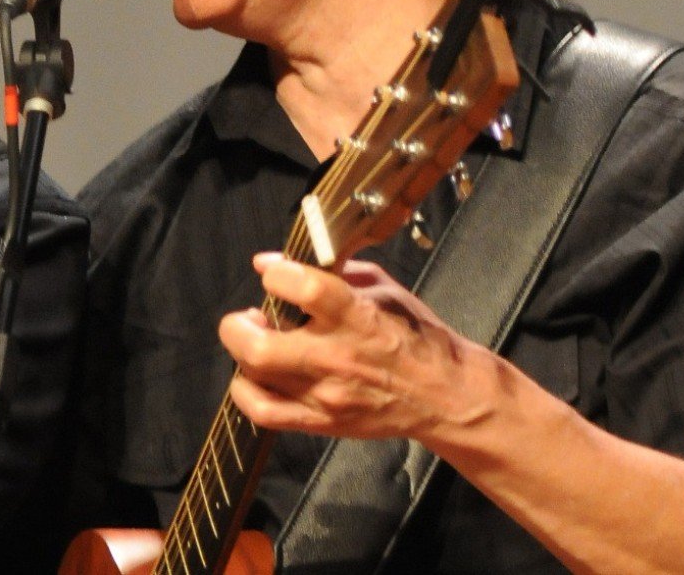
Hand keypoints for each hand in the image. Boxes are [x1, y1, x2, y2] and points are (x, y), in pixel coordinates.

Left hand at [217, 253, 495, 441]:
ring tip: (255, 340)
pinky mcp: (322, 422)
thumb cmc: (415, 335)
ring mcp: (326, 395)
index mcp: (358, 317)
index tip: (275, 273)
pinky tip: (253, 375)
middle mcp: (336, 358)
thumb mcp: (384, 288)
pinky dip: (245, 391)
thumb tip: (273, 262)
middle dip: (239, 325)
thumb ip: (331, 270)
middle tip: (250, 315)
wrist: (445, 396)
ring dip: (243, 352)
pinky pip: (264, 413)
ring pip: (256, 377)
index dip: (277, 274)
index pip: (303, 288)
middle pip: (261, 346)